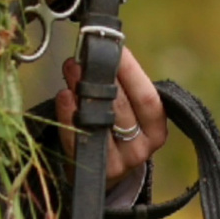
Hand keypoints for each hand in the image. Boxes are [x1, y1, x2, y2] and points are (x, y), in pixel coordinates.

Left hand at [55, 46, 164, 187]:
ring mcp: (116, 163)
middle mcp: (139, 149)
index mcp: (155, 130)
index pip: (147, 99)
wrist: (102, 170)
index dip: (132, 73)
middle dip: (102, 77)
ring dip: (82, 91)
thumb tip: (107, 48)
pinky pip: (77, 138)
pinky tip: (64, 96)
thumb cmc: (116, 129)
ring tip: (72, 69)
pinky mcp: (90, 170)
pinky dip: (68, 115)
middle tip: (84, 56)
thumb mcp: (130, 110)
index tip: (116, 49)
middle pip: (121, 109)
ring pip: (98, 122)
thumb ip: (122, 84)